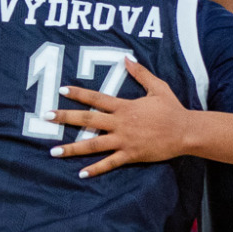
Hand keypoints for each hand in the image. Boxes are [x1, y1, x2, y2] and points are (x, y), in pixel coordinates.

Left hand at [46, 57, 189, 175]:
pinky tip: (80, 173)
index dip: (78, 94)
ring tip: (53, 151)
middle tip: (46, 117)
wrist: (186, 131)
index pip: (96, 98)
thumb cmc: (172, 108)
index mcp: (125, 106)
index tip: (61, 91)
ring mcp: (124, 140)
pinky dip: (95, 169)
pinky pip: (110, 163)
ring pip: (93, 144)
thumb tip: (126, 58)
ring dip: (72, 148)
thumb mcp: (157, 87)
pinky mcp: (131, 155)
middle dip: (65, 118)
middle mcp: (120, 123)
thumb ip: (140, 73)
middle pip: (87, 120)